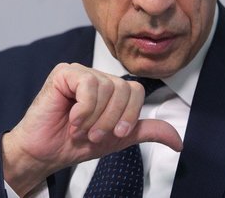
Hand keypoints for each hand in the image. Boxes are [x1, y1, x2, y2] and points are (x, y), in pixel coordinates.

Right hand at [1, 63, 182, 195]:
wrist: (45, 152)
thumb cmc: (76, 143)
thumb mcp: (119, 138)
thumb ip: (147, 132)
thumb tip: (179, 141)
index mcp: (112, 89)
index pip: (136, 91)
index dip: (129, 115)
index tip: (115, 134)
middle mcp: (98, 76)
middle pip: (123, 89)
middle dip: (110, 120)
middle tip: (93, 135)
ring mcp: (80, 71)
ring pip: (106, 88)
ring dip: (94, 118)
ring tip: (80, 129)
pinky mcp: (64, 72)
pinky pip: (88, 85)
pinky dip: (83, 109)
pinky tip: (71, 118)